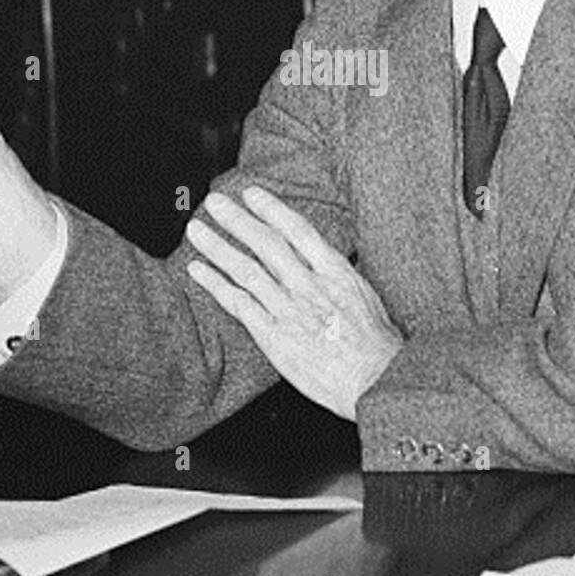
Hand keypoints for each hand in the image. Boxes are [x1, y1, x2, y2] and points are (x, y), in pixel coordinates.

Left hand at [185, 186, 403, 420]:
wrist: (376, 381)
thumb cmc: (377, 346)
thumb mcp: (366, 296)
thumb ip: (338, 274)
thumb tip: (322, 258)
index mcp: (336, 272)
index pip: (298, 230)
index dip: (272, 209)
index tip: (252, 194)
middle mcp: (309, 287)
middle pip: (266, 244)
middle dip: (238, 220)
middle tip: (215, 202)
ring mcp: (289, 310)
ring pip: (246, 270)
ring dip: (218, 247)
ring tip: (197, 230)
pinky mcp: (274, 336)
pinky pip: (238, 304)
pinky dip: (216, 284)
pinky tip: (198, 270)